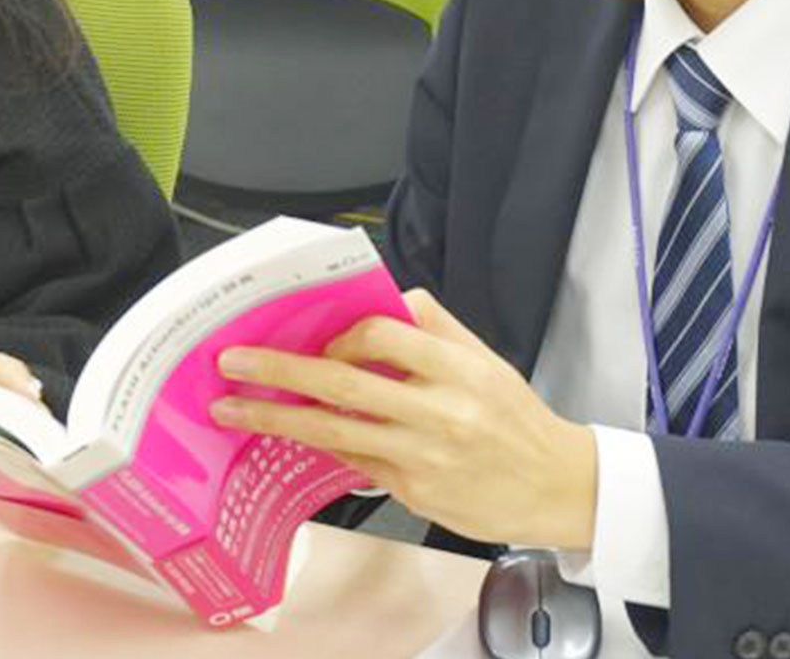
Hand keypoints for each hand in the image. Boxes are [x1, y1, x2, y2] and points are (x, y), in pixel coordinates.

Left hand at [209, 289, 597, 549]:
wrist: (557, 488)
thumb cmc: (516, 420)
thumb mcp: (486, 360)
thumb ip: (434, 326)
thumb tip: (381, 299)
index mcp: (459, 369)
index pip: (380, 334)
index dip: (339, 335)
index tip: (316, 341)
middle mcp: (439, 412)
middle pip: (342, 382)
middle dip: (279, 371)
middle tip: (233, 363)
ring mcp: (422, 456)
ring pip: (334, 431)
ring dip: (276, 418)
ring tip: (232, 410)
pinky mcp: (413, 491)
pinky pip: (353, 462)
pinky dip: (319, 445)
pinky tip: (289, 436)